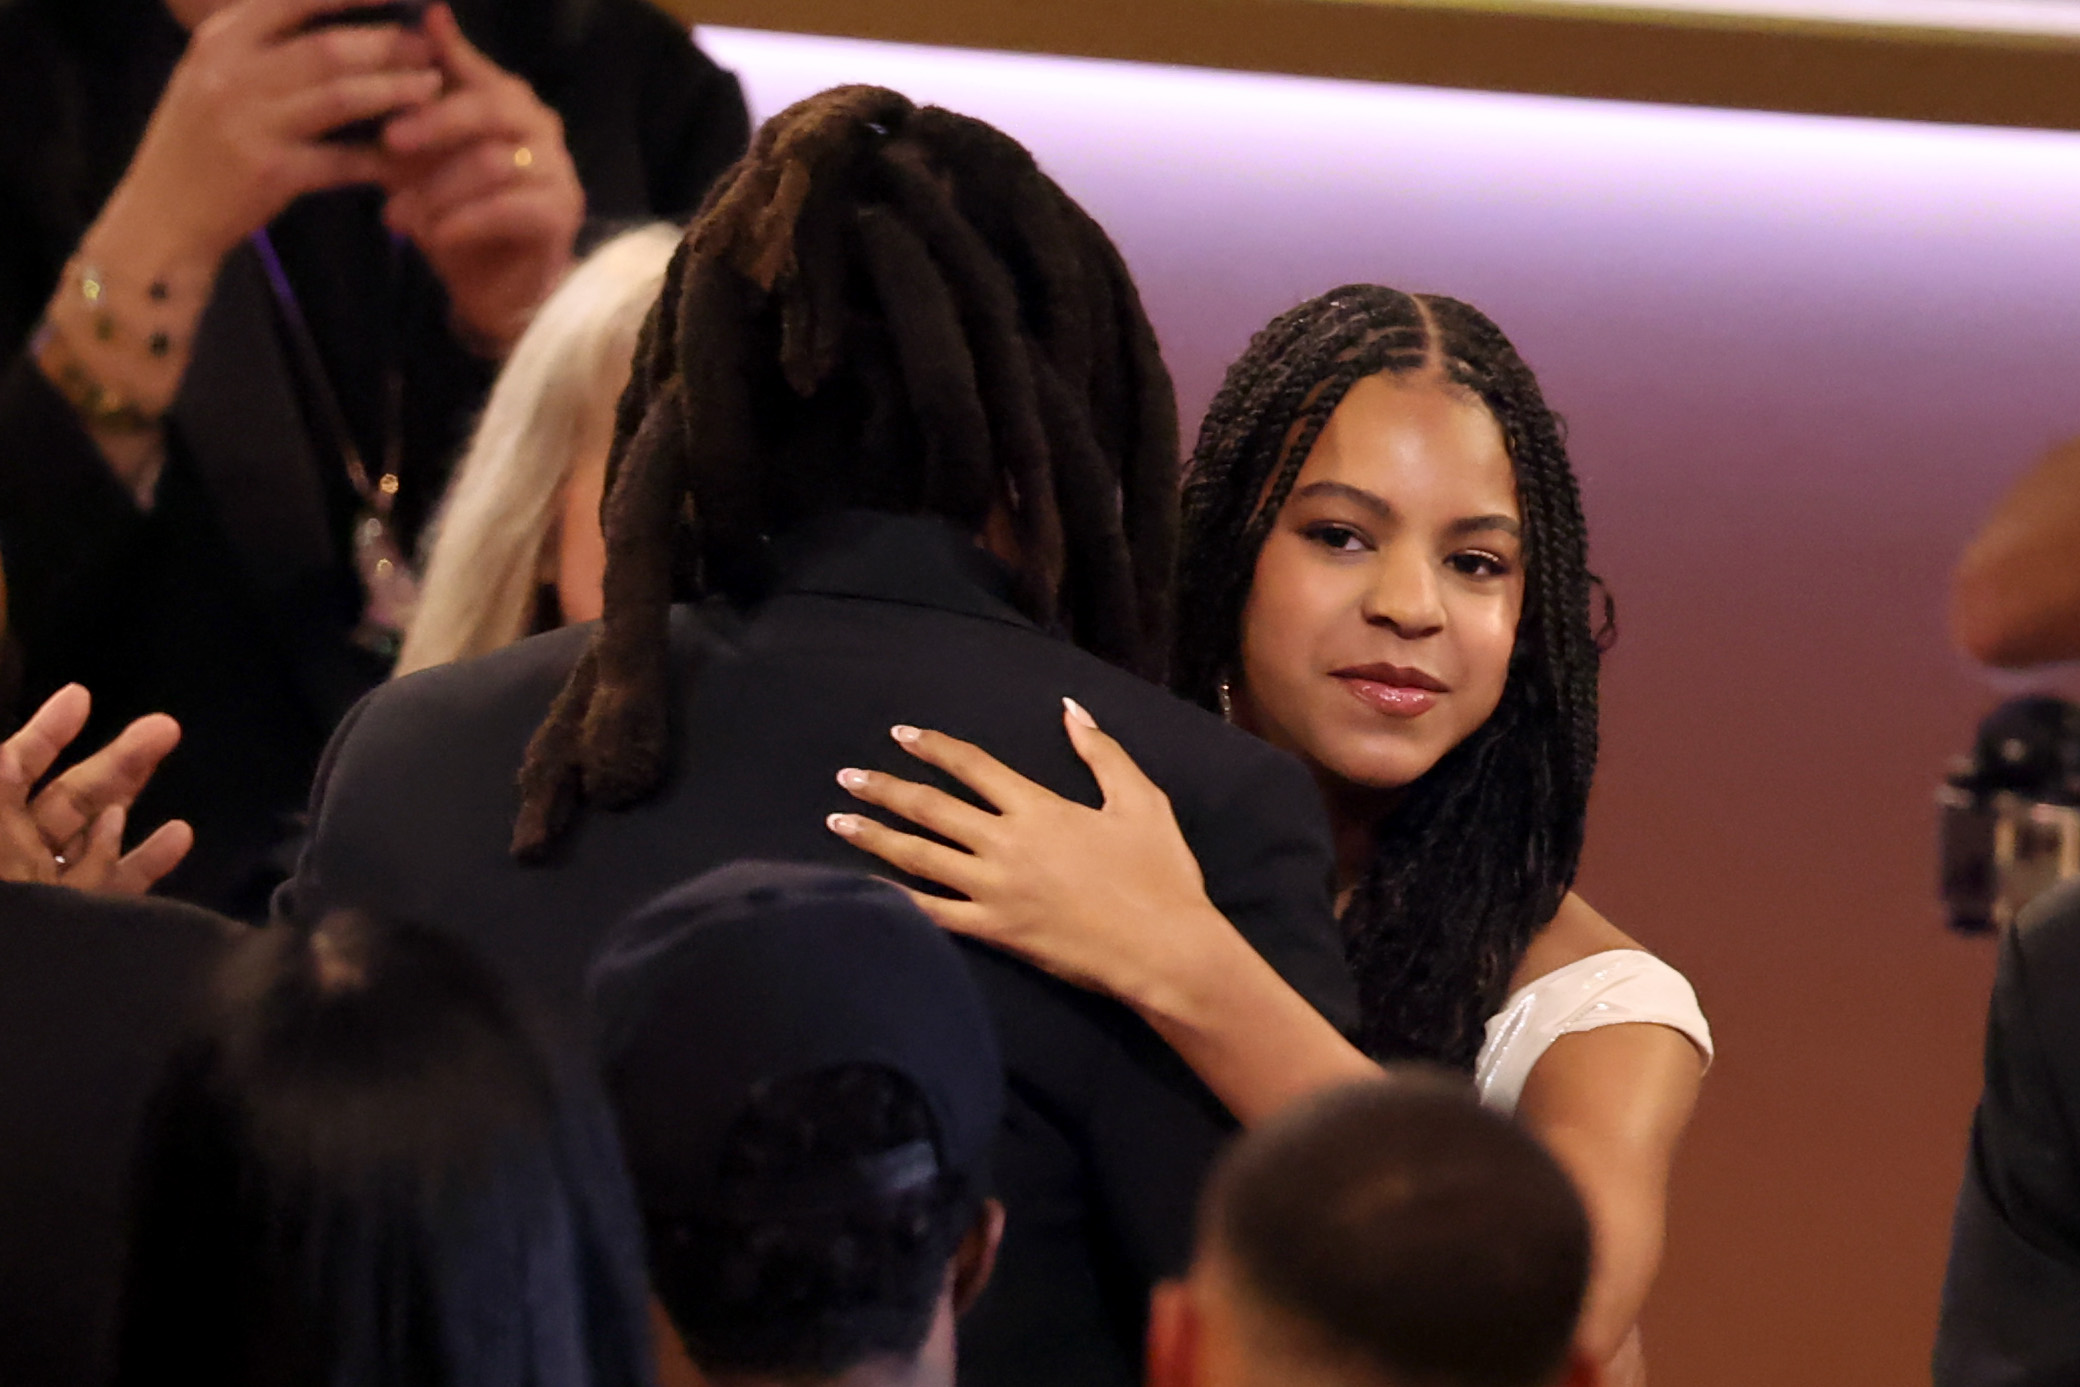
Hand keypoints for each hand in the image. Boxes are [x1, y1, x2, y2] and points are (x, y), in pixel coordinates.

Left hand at [0, 685, 194, 894]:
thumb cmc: (1, 912)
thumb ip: (0, 783)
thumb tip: (7, 749)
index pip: (15, 769)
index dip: (46, 733)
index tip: (81, 695)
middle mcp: (18, 852)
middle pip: (72, 798)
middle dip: (118, 759)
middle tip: (166, 727)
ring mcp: (53, 890)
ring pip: (98, 834)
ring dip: (129, 794)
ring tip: (161, 762)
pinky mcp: (85, 921)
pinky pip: (119, 885)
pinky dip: (149, 859)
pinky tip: (179, 833)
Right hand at [109, 0, 441, 263]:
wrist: (159, 219)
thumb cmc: (196, 145)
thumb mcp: (209, 77)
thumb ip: (257, 44)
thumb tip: (324, 12)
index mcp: (219, 41)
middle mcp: (230, 73)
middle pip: (329, 47)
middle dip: (388, 45)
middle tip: (430, 47)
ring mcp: (250, 123)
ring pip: (342, 96)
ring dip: (395, 90)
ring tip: (431, 88)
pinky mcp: (271, 172)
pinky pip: (343, 159)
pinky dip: (380, 156)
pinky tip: (408, 155)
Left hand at [380, 4, 584, 353]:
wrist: (493, 292)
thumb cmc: (457, 222)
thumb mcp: (418, 170)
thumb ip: (407, 123)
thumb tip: (372, 78)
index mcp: (506, 107)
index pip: (481, 68)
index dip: (454, 48)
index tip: (424, 24)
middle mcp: (540, 129)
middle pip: (495, 105)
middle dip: (437, 120)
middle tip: (390, 141)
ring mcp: (558, 172)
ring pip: (494, 162)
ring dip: (438, 191)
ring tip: (399, 217)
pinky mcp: (561, 215)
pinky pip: (510, 208)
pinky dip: (467, 221)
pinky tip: (437, 235)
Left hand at [827, 698, 1226, 1007]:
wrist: (1164, 949)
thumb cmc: (1160, 875)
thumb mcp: (1142, 801)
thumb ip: (1102, 752)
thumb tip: (1072, 709)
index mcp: (1039, 808)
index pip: (973, 766)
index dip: (934, 747)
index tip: (901, 735)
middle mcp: (1007, 844)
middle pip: (932, 808)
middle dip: (885, 789)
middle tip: (847, 777)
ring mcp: (996, 890)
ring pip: (921, 857)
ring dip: (875, 837)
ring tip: (838, 822)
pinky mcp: (996, 931)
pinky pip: (934, 915)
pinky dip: (896, 900)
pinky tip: (865, 890)